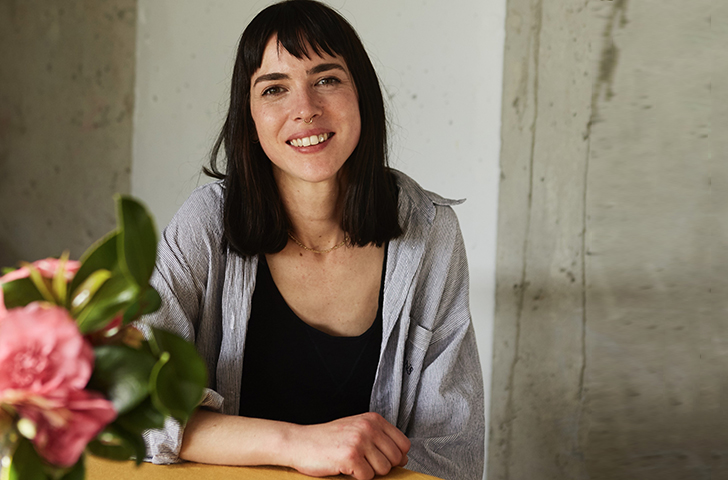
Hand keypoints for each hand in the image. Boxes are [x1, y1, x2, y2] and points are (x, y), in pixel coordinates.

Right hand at [287, 412, 410, 479]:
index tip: (381, 458)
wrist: (300, 442)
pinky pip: (368, 477)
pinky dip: (357, 477)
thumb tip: (404, 458)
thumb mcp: (356, 429)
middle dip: (382, 466)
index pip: (403, 444)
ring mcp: (360, 441)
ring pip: (384, 469)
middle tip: (363, 462)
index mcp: (373, 419)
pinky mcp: (351, 456)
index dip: (396, 456)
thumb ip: (380, 438)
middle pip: (396, 458)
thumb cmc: (328, 439)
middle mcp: (368, 427)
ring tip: (353, 463)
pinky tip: (345, 467)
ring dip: (369, 472)